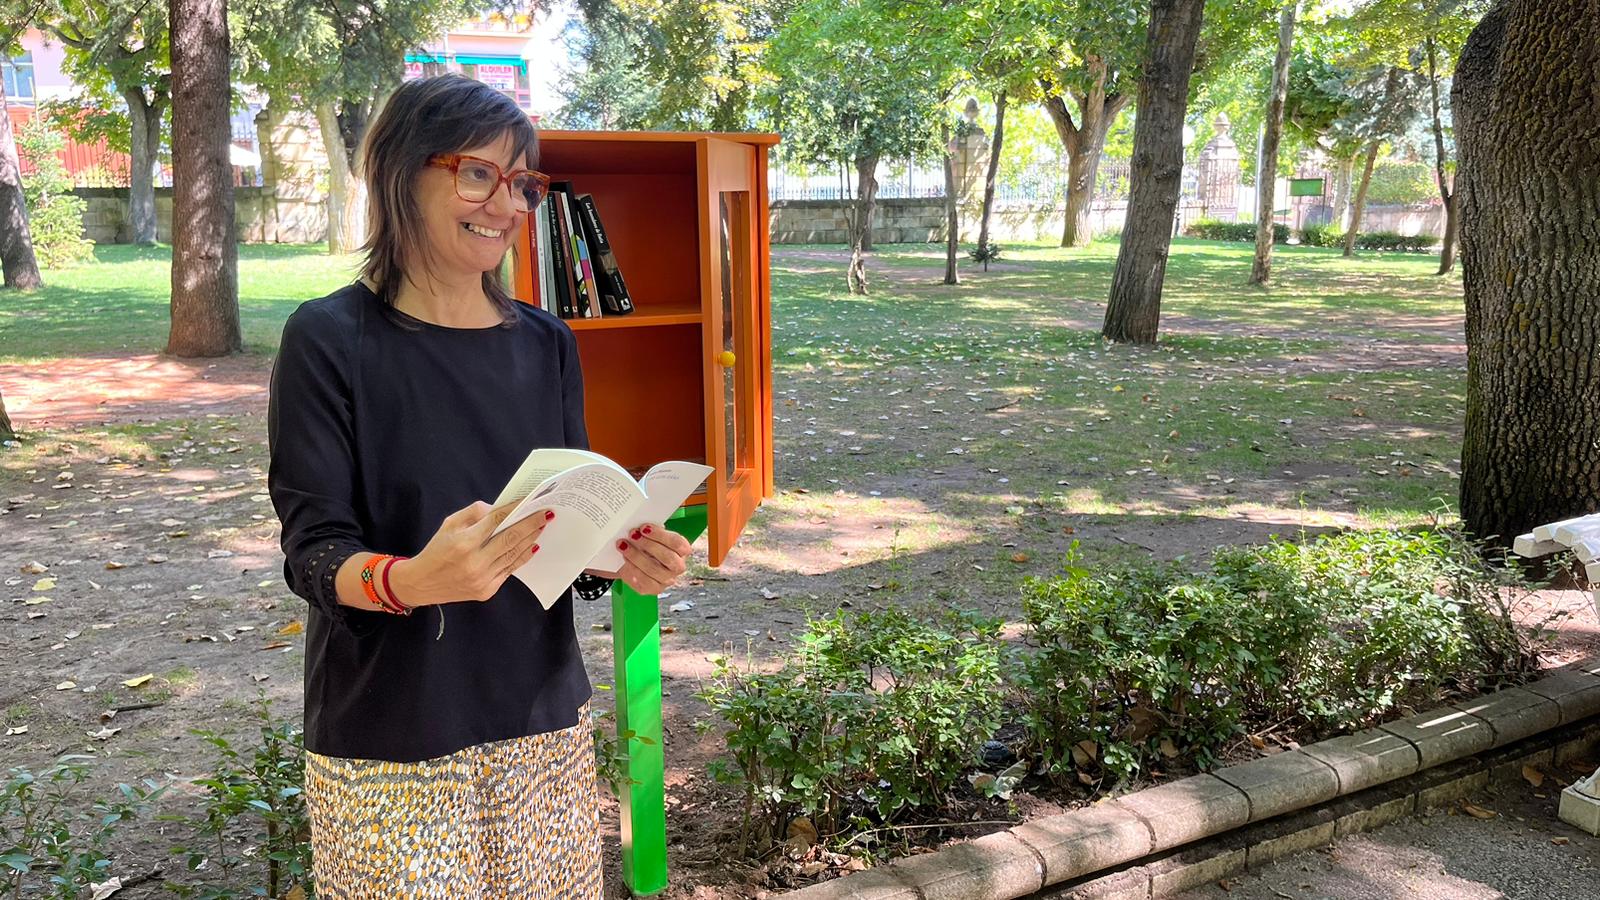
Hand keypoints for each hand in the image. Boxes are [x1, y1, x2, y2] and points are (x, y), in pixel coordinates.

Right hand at [390, 501, 552, 606]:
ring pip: (513, 554)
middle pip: (510, 538)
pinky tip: (532, 545)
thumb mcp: (449, 525)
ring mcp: (483, 579)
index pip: (496, 521)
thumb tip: (497, 508)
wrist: (421, 584)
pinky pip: (510, 570)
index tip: (528, 500)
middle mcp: (475, 562)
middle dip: (531, 524)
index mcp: (463, 543)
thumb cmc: (436, 550)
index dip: (514, 509)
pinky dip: (523, 556)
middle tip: (546, 512)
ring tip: (542, 526)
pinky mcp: (487, 590)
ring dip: (531, 539)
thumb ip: (473, 514)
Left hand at [587, 523, 691, 595]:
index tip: (644, 528)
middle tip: (632, 535)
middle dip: (648, 545)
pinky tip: (624, 560)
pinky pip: (643, 582)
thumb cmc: (646, 544)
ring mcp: (667, 580)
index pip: (677, 543)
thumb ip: (649, 530)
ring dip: (636, 556)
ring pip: (653, 570)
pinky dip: (632, 569)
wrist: (635, 560)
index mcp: (682, 550)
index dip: (661, 535)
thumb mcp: (650, 534)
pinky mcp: (653, 589)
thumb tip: (639, 520)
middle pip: (668, 558)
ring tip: (622, 545)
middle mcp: (678, 566)